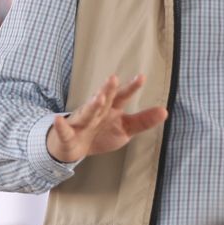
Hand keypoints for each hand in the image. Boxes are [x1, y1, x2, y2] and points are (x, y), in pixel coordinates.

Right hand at [46, 73, 167, 163]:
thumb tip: (165, 111)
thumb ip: (143, 120)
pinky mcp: (68, 134)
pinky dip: (61, 126)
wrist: (74, 146)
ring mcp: (81, 122)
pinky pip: (64, 130)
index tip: (141, 77)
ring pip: (86, 113)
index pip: (122, 97)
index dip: (131, 88)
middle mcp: (96, 112)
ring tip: (98, 97)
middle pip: (103, 100)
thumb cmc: (101, 132)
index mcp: (111, 109)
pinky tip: (59, 120)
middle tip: (114, 79)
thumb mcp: (125, 128)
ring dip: (91, 105)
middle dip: (108, 90)